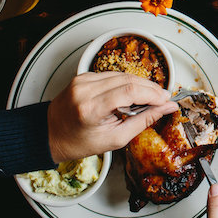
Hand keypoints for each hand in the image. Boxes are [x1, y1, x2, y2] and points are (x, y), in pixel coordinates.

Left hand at [46, 72, 177, 161]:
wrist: (50, 134)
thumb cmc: (79, 142)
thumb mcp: (114, 139)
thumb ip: (143, 121)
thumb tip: (167, 108)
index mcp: (90, 109)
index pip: (129, 91)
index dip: (152, 93)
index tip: (166, 100)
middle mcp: (84, 90)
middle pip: (128, 79)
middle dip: (150, 88)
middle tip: (163, 98)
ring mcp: (82, 81)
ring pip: (122, 74)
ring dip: (140, 84)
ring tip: (152, 96)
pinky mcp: (82, 76)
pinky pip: (112, 75)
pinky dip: (126, 82)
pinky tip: (133, 93)